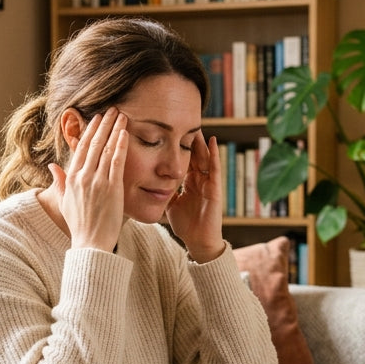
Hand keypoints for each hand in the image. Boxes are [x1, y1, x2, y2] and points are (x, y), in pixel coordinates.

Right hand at [48, 108, 128, 252]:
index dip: (89, 131)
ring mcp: (97, 181)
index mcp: (71, 178)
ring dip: (114, 129)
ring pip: (106, 149)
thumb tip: (52, 167)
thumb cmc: (79, 225)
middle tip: (112, 110)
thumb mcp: (64, 202)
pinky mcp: (112, 188)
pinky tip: (125, 133)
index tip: (96, 119)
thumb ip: (59, 182)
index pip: (81, 148)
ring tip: (122, 116)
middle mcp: (83, 177)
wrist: (90, 243)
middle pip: (94, 144)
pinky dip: (120, 146)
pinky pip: (117, 162)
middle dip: (103, 124)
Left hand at [166, 133, 224, 261]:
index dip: (177, 145)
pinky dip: (214, 154)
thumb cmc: (185, 225)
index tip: (168, 131)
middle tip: (183, 121)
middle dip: (189, 139)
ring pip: (205, 157)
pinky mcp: (215, 189)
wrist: (198, 242)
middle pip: (194, 154)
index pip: (182, 159)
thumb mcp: (170, 203)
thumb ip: (164, 191)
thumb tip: (149, 181)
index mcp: (188, 183)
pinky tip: (212, 141)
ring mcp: (208, 183)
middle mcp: (199, 180)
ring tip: (197, 125)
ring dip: (201, 142)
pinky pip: (215, 168)